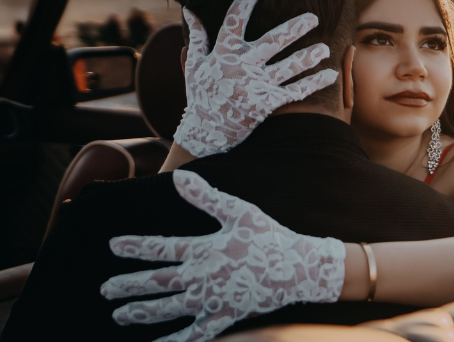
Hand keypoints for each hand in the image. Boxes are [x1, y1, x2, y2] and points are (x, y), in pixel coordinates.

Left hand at [101, 170, 345, 341]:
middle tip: (105, 289)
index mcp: (205, 249)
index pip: (162, 247)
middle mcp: (202, 277)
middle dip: (128, 285)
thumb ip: (206, 196)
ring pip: (168, 308)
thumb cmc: (270, 237)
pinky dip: (174, 341)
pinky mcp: (223, 317)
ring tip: (119, 315)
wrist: (300, 269)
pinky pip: (193, 334)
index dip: (136, 246)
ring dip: (141, 312)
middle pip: (157, 282)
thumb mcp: (240, 211)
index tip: (112, 245)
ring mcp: (211, 301)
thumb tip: (179, 176)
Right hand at [174, 0, 338, 156]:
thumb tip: (190, 10)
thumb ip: (197, 38)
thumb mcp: (194, 66)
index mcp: (221, 55)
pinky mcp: (266, 104)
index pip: (233, 20)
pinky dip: (314, 83)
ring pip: (288, 67)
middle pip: (271, 42)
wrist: (205, 133)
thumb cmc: (201, 96)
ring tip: (324, 49)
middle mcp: (240, 68)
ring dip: (309, 57)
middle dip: (293, 28)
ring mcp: (255, 86)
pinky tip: (331, 75)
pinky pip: (295, 92)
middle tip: (313, 17)